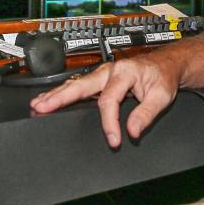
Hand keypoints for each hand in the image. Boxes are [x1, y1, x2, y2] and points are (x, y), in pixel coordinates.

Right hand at [29, 56, 178, 147]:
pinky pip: (79, 85)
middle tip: (42, 108)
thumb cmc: (162, 77)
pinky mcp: (101, 80)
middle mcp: (110, 70)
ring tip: (38, 104)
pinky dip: (64, 93)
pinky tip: (51, 100)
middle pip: (80, 85)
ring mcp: (103, 74)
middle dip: (60, 97)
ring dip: (56, 95)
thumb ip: (146, 114)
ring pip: (76, 84)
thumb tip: (132, 130)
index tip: (114, 139)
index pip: (110, 100)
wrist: (166, 65)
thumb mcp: (162, 96)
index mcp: (124, 72)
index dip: (110, 123)